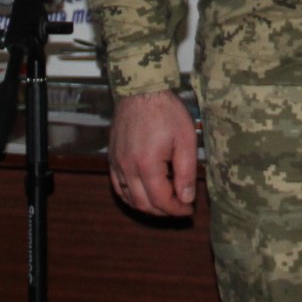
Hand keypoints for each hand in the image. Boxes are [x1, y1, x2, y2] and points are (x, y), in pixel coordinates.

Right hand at [108, 90, 197, 217]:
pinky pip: (118, 186)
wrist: (141, 90)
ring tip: (165, 201)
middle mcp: (127, 167)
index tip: (189, 209)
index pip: (161, 200)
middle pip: (144, 204)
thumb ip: (186, 172)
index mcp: (147, 164)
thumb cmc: (166, 111)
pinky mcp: (112, 157)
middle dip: (164, 211)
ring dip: (148, 206)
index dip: (177, 209)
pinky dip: (131, 196)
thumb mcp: (185, 140)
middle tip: (180, 206)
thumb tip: (186, 198)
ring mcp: (117, 163)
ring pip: (129, 198)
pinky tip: (143, 194)